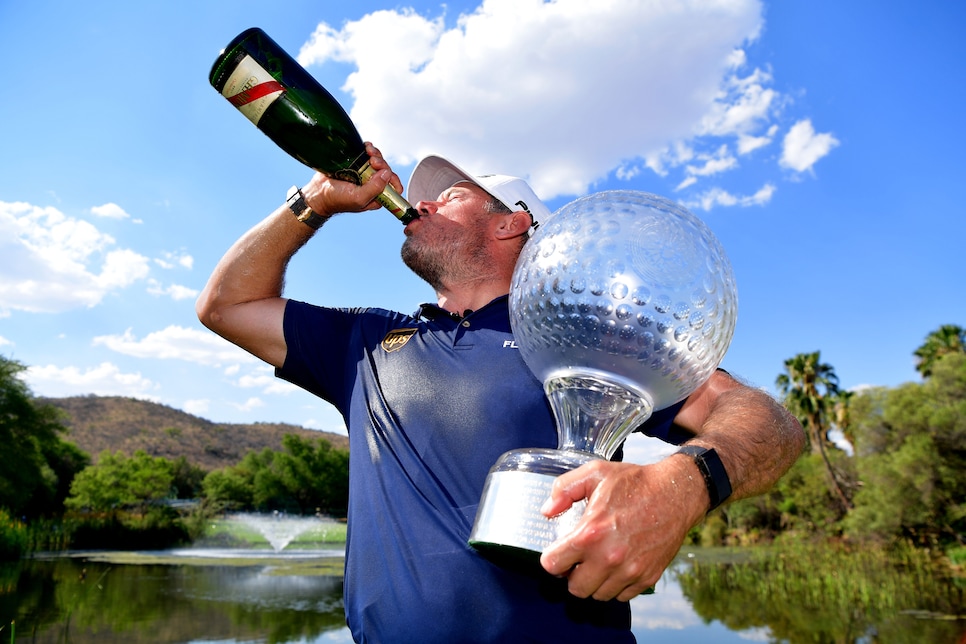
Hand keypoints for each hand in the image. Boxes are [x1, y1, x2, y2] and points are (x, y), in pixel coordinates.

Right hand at [301, 143, 404, 216]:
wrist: (318, 192)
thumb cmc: (337, 200)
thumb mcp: (358, 198)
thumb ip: (374, 188)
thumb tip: (387, 173)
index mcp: (377, 196)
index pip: (394, 186)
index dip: (392, 177)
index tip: (382, 171)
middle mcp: (373, 185)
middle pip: (386, 170)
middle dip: (382, 163)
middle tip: (372, 161)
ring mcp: (365, 174)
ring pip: (378, 160)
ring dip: (376, 154)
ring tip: (368, 152)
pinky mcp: (357, 164)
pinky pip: (368, 154)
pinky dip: (369, 149)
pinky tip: (365, 147)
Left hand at [539, 457, 705, 601]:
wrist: (675, 492)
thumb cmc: (634, 482)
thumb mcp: (594, 472)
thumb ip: (564, 489)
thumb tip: (547, 511)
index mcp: (590, 533)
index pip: (553, 565)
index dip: (552, 558)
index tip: (559, 552)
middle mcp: (609, 557)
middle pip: (575, 588)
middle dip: (572, 575)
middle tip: (578, 560)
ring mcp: (630, 571)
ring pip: (598, 595)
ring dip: (594, 582)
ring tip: (598, 562)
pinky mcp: (648, 577)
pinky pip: (622, 596)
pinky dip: (616, 585)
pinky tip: (617, 566)